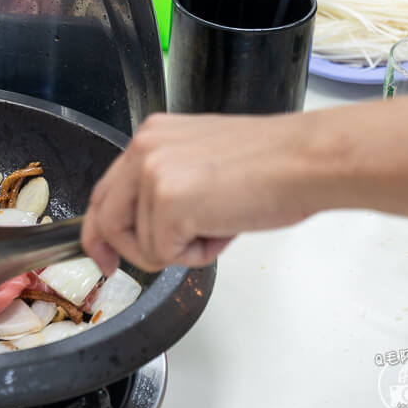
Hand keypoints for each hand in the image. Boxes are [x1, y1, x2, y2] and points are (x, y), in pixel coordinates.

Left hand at [81, 112, 315, 273]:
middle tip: (125, 271)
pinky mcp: (168, 202)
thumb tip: (148, 226)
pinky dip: (196, 255)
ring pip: (139, 244)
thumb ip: (167, 184)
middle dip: (123, 252)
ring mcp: (153, 174)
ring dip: (177, 251)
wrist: (307, 160)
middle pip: (106, 218)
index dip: (100, 231)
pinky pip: (164, 254)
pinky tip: (224, 229)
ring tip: (217, 226)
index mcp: (151, 137)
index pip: (105, 191)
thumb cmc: (273, 164)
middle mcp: (144, 149)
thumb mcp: (201, 162)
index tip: (102, 256)